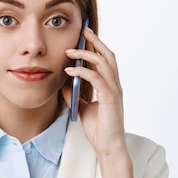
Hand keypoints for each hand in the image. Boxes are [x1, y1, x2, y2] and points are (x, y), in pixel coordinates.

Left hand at [62, 28, 127, 158]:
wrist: (108, 147)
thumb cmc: (99, 129)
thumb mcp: (82, 107)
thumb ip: (74, 93)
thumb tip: (63, 81)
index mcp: (110, 86)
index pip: (104, 60)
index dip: (96, 46)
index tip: (84, 35)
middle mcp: (115, 85)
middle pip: (108, 55)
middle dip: (95, 41)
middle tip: (83, 30)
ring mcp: (114, 91)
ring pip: (104, 63)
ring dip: (86, 54)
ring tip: (69, 50)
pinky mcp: (110, 98)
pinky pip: (96, 78)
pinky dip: (82, 72)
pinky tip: (69, 71)